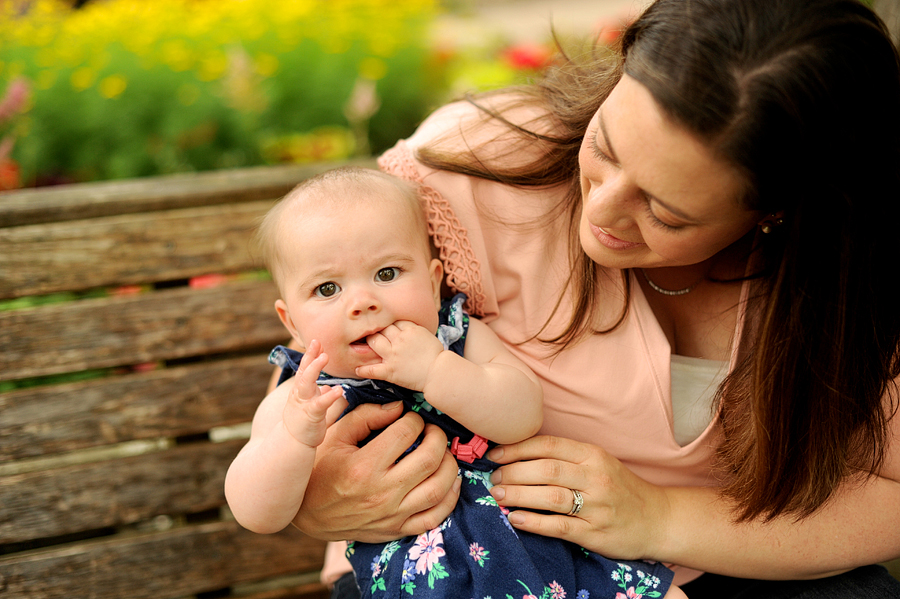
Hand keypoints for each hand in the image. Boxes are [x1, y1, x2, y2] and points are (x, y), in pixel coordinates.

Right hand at [282, 340, 344, 446]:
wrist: (292, 444)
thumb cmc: (303, 425)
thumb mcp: (310, 405)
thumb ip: (319, 394)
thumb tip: (329, 386)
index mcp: (301, 391)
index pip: (304, 369)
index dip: (310, 355)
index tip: (317, 342)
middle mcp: (299, 394)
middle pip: (303, 371)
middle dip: (310, 356)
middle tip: (317, 342)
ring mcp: (303, 403)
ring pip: (306, 383)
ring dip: (314, 369)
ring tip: (325, 357)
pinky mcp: (310, 415)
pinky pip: (320, 403)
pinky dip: (329, 396)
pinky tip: (339, 390)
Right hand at [292, 401, 461, 541]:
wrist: (306, 514)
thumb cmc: (319, 469)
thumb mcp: (334, 436)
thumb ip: (365, 416)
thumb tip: (398, 406)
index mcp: (363, 466)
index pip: (405, 433)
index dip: (413, 419)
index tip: (410, 417)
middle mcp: (381, 493)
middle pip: (429, 459)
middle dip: (437, 436)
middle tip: (431, 430)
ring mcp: (392, 515)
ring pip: (438, 488)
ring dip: (448, 464)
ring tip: (441, 451)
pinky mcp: (396, 530)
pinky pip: (435, 517)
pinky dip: (450, 498)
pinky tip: (450, 480)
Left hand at [356, 320, 443, 389]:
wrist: (439, 372)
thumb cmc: (437, 355)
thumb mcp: (427, 335)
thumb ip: (414, 330)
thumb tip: (405, 329)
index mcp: (410, 330)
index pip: (394, 321)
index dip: (390, 324)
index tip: (387, 327)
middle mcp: (399, 340)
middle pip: (382, 329)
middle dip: (378, 330)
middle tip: (374, 333)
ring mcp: (393, 355)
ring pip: (374, 342)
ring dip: (369, 342)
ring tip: (366, 345)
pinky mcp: (390, 370)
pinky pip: (372, 369)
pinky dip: (364, 370)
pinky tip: (358, 369)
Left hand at [487, 435, 671, 560]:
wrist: (658, 519)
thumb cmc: (619, 488)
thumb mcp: (598, 462)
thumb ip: (566, 457)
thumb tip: (518, 454)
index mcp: (592, 455)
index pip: (548, 445)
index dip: (517, 448)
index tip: (495, 455)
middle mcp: (595, 477)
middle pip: (545, 469)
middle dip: (513, 472)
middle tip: (494, 478)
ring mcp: (595, 506)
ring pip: (549, 496)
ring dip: (518, 495)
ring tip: (498, 495)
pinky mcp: (594, 533)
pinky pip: (558, 526)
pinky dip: (533, 522)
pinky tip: (515, 518)